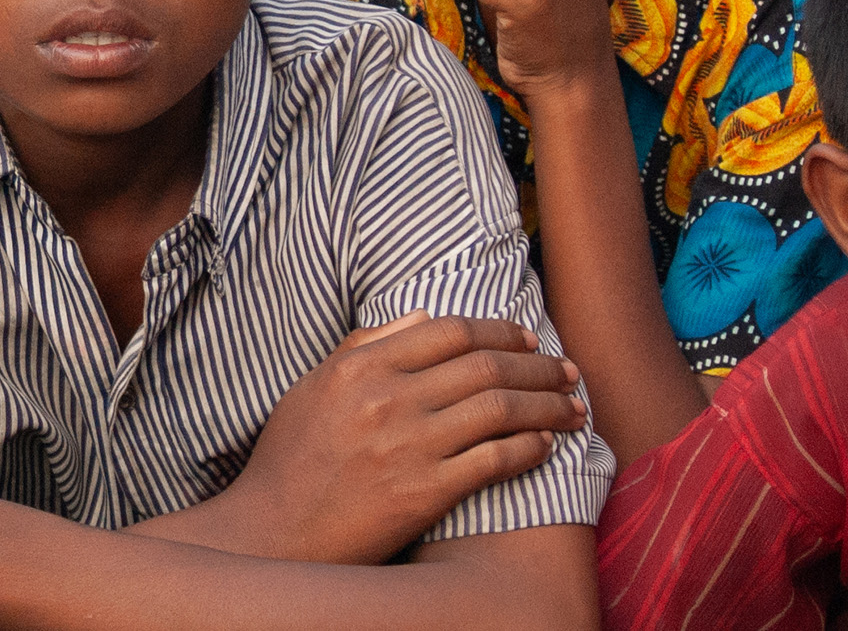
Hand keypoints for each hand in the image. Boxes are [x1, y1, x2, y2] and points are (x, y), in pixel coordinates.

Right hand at [212, 312, 586, 564]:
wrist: (274, 531)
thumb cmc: (291, 459)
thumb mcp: (314, 386)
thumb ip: (366, 346)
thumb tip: (423, 316)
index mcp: (359, 367)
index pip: (449, 330)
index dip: (499, 329)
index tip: (527, 336)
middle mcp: (386, 399)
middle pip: (484, 365)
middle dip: (537, 363)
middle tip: (567, 369)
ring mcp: (407, 446)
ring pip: (499, 409)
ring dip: (546, 405)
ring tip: (573, 408)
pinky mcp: (424, 493)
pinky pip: (494, 460)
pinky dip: (529, 449)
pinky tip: (546, 446)